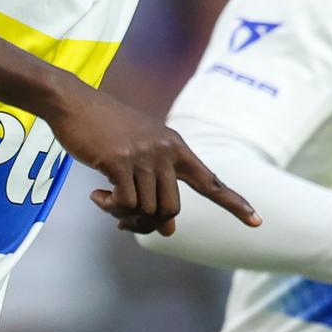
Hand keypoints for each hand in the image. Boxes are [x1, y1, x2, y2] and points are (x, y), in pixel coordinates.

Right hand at [43, 81, 258, 235]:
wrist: (73, 101)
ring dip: (123, 214)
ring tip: (107, 201)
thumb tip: (170, 230)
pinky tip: (97, 195)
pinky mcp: (119, 161)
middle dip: (148, 223)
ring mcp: (143, 154)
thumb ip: (156, 188)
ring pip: (146, 209)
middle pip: (171, 208)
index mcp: (175, 147)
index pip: (211, 181)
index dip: (234, 203)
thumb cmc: (104, 129)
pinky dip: (109, 207)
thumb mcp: (137, 155)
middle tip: (125, 222)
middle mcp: (165, 150)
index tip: (257, 222)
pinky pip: (123, 203)